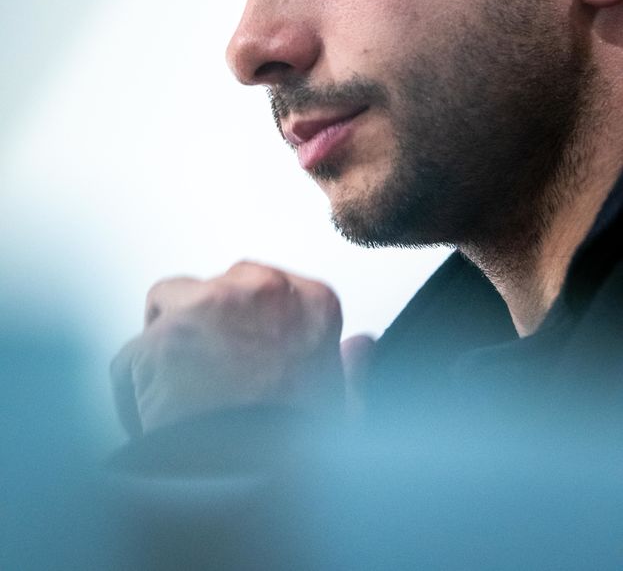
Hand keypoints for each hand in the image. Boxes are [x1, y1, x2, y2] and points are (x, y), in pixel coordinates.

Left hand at [111, 261, 344, 436]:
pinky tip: (152, 422)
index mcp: (311, 301)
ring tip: (177, 396)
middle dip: (205, 324)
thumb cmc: (299, 448)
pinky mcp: (156, 341)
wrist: (256, 485)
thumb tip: (361, 347)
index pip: (265, 288)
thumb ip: (350, 368)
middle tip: (209, 376)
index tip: (246, 355)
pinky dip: (133, 390)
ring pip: (164, 308)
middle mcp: (260, 289)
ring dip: (165, 345)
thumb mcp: (343, 405)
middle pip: (212, 288)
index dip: (248, 326)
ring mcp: (204, 308)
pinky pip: (130, 361)